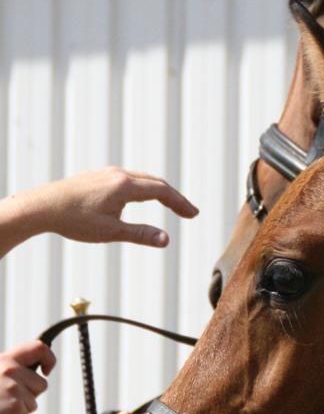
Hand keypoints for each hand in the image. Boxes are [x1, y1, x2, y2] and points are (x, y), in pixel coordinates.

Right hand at [0, 340, 55, 413]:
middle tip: (5, 399)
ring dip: (18, 410)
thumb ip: (10, 370)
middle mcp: (11, 370)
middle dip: (29, 395)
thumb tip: (38, 373)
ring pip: (33, 404)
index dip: (49, 359)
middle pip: (41, 384)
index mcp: (5, 359)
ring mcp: (13, 388)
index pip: (39, 348)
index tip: (46, 371)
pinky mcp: (15, 406)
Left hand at [19, 167, 198, 246]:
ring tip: (170, 204)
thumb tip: (166, 240)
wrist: (40, 206)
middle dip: (174, 197)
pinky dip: (143, 188)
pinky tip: (140, 198)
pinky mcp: (97, 176)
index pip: (162, 191)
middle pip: (155, 182)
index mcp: (125, 186)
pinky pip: (128, 179)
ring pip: (142, 179)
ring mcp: (107, 173)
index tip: (193, 214)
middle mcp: (118, 175)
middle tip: (188, 212)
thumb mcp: (110, 231)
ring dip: (159, 191)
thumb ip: (140, 234)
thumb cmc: (73, 220)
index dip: (180, 203)